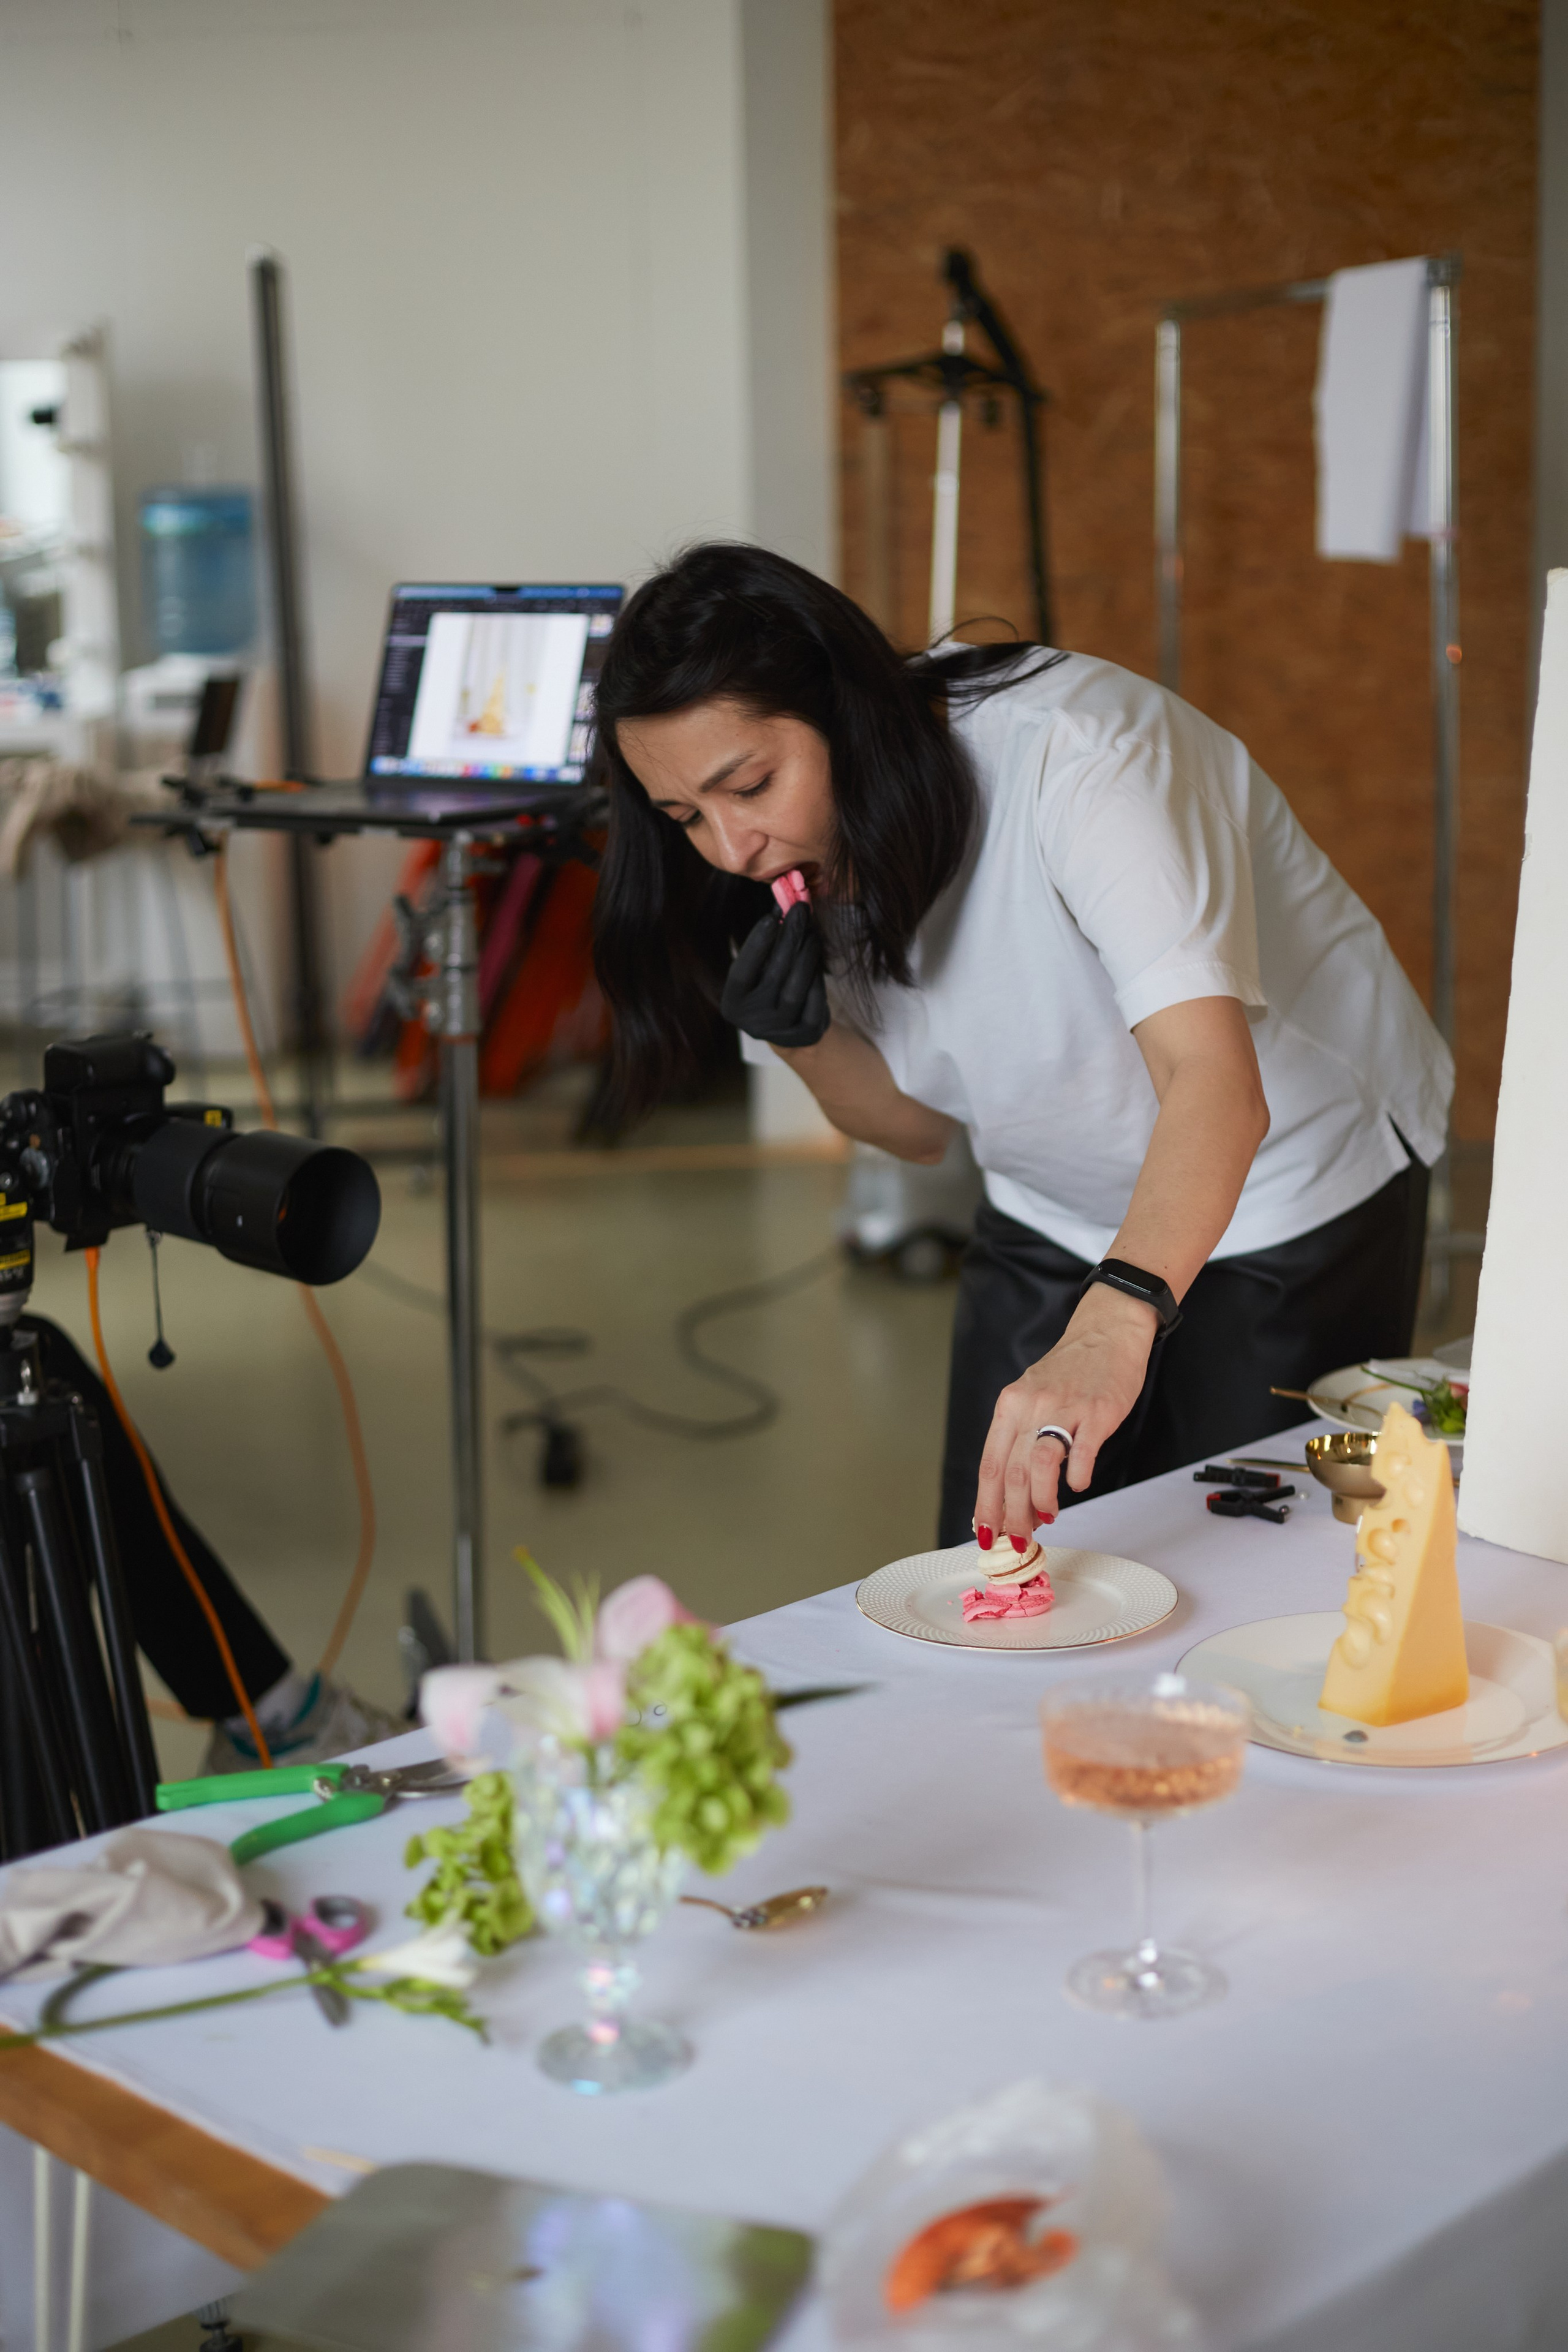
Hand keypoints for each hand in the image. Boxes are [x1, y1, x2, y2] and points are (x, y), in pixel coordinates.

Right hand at [721, 902, 828, 1047]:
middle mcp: (752, 1021)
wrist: (789, 1029)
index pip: (742, 972)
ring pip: (795, 988)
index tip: (771, 916)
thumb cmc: (769, 987)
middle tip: (800, 911)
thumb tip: (782, 905)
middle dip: (789, 939)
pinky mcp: (805, 1035)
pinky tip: (816, 955)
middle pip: (773, 975)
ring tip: (812, 931)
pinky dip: (818, 975)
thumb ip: (766, 945)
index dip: (756, 945)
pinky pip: (815, 1000)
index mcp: (733, 1004)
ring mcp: (779, 1032)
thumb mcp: (760, 970)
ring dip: (806, 954)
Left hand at [972, 1287, 1158, 1549]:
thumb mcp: (1031, 1397)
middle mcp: (1031, 1406)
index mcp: (1010, 1406)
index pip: (990, 1465)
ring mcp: (1065, 1408)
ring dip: (1041, 1501)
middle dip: (1011, 1515)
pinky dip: (1078, 1477)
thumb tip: (1012, 1492)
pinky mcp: (1097, 1412)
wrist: (1106, 1332)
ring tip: (1048, 1516)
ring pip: (1040, 1465)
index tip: (985, 1532)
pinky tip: (1077, 1484)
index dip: (985, 1504)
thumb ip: (1019, 1439)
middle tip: (1018, 1538)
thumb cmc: (1069, 1370)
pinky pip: (1083, 1453)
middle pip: (1011, 1472)